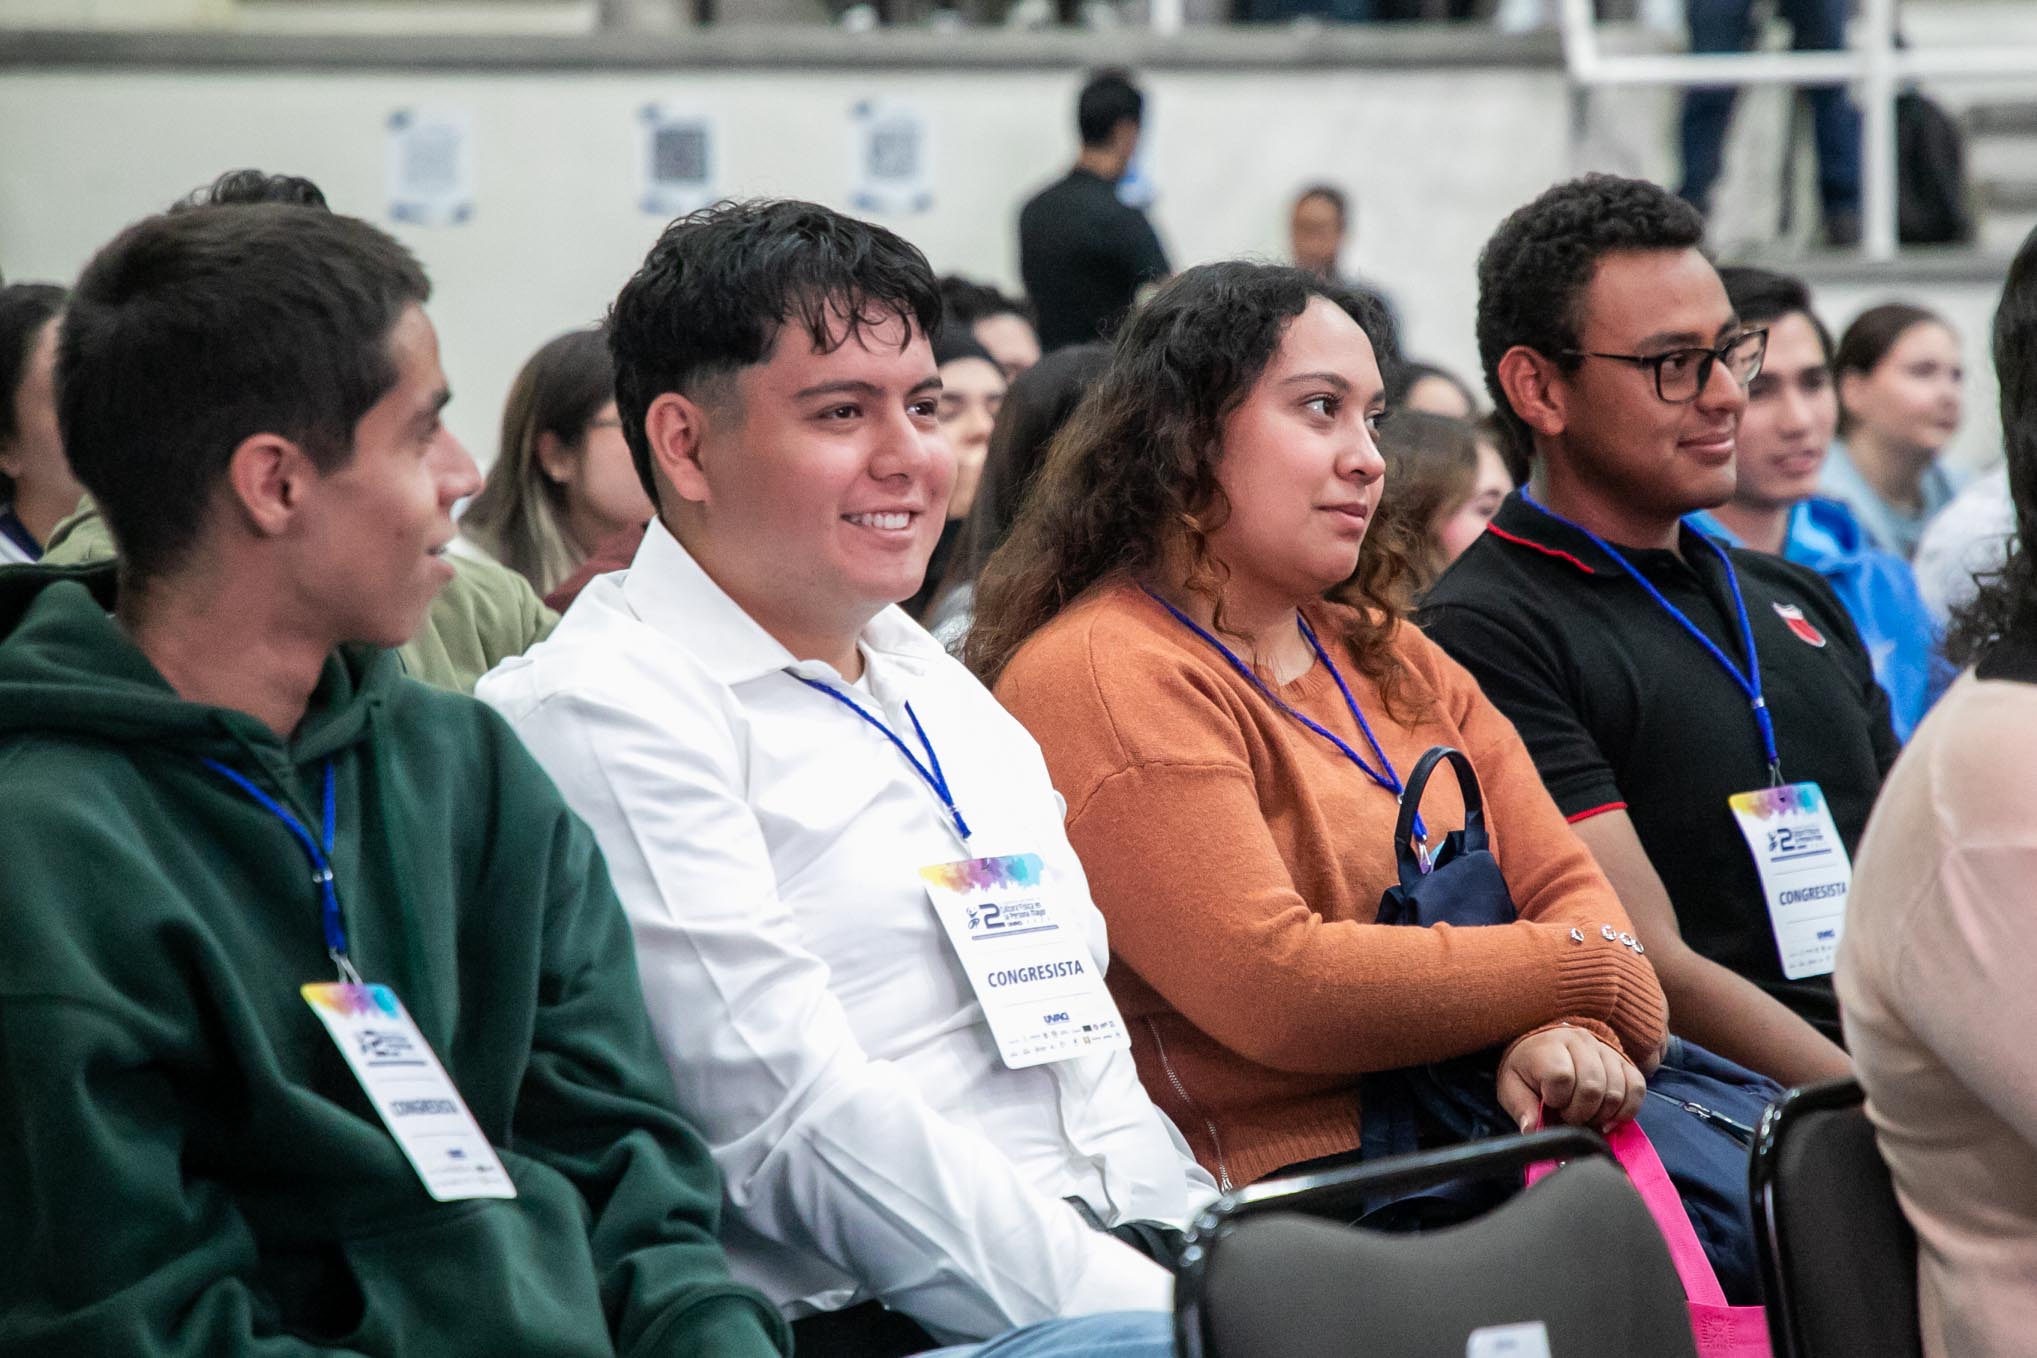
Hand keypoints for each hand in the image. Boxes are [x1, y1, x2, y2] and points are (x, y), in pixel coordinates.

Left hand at [1496, 1025, 1644, 1134]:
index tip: (1551, 1104)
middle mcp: (1580, 1042)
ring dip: (1603, 1113)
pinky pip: (1637, 1086)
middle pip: (1593, 1086)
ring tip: (1587, 1115)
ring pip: (1617, 1089)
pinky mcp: (1624, 1059)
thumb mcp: (1512, 1087)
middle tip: (1569, 1116)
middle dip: (1581, 1113)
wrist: (1545, 1044)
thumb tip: (1532, 1129)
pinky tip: (1610, 1116)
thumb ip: (1521, 1107)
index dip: (1558, 1100)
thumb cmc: (1528, 1069)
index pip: (1562, 1077)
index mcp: (1549, 1047)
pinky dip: (1627, 1108)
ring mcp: (1605, 1049)